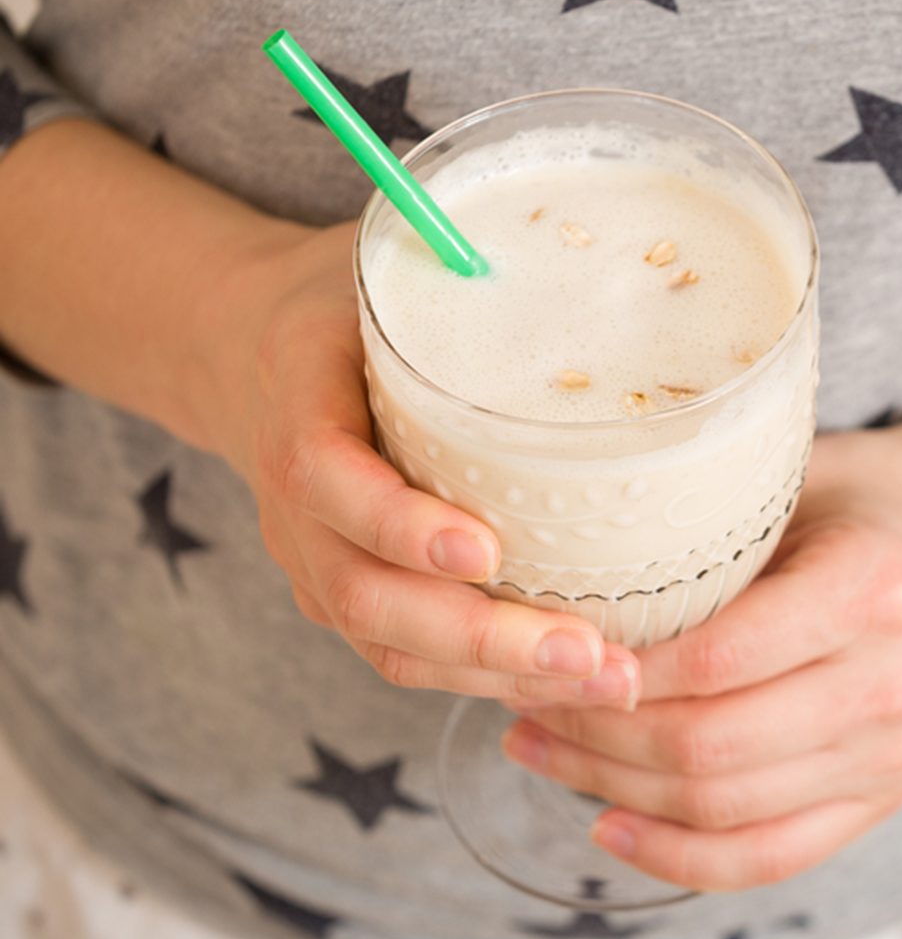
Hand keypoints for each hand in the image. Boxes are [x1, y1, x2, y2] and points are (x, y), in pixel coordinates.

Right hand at [199, 219, 638, 705]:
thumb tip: (600, 256)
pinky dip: (486, 677)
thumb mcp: (383, 257)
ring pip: (390, 643)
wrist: (256, 353)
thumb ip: (453, 264)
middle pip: (363, 593)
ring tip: (609, 681)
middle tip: (589, 652)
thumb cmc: (343, 298)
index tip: (485, 549)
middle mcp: (293, 500)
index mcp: (294, 394)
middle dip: (479, 635)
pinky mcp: (345, 588)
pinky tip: (570, 678)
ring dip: (498, 675)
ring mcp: (314, 557)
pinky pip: (406, 652)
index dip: (395, 521)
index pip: (322, 474)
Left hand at [501, 420, 901, 889]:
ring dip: (612, 788)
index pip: (715, 659)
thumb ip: (707, 518)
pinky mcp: (881, 796)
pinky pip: (769, 855)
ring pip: (723, 807)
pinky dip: (679, 856)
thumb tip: (570, 552)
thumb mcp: (793, 476)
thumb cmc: (864, 496)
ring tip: (536, 745)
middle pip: (708, 747)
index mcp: (869, 590)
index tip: (545, 651)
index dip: (616, 672)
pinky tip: (608, 826)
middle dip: (593, 734)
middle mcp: (888, 684)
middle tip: (520, 696)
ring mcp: (891, 754)